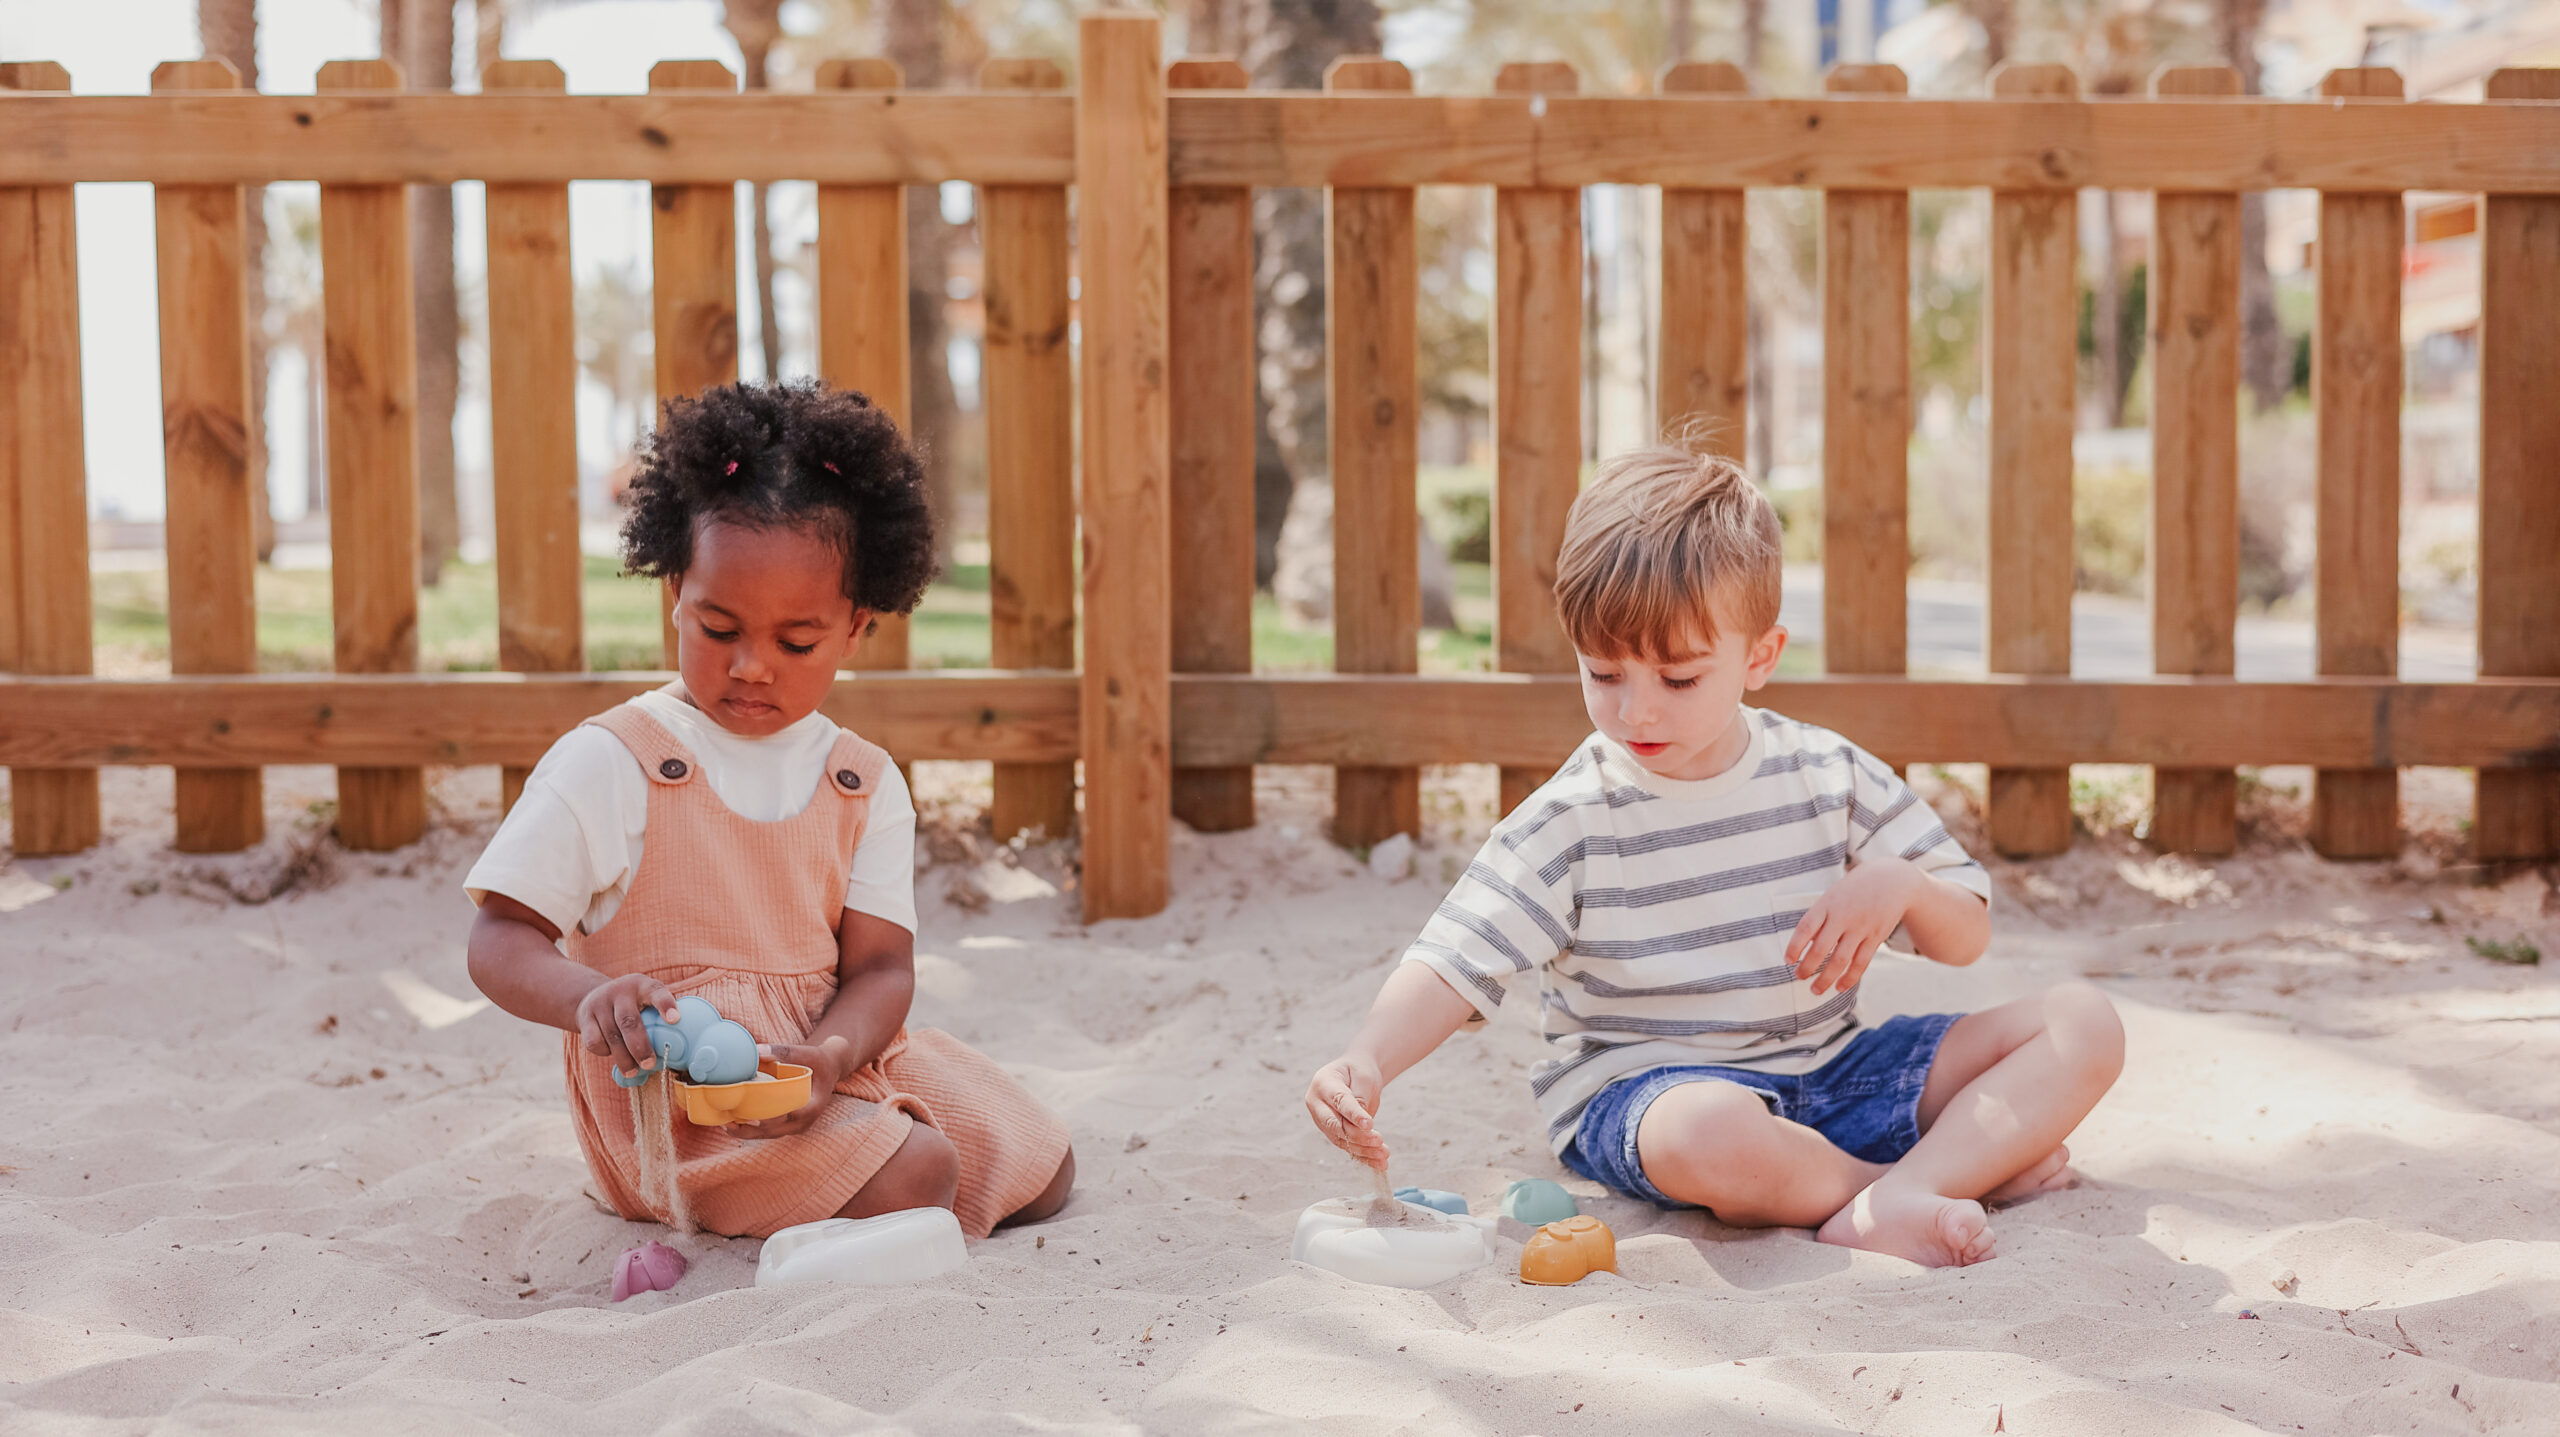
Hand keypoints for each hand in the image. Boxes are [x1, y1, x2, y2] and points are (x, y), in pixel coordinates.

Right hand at [575, 973, 681, 1079]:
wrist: (592, 996)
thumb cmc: (632, 1005)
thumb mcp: (646, 1001)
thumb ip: (658, 1016)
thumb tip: (679, 1049)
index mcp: (643, 986)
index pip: (656, 992)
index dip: (666, 1005)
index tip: (675, 1020)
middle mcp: (620, 991)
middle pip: (629, 1021)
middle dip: (640, 1046)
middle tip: (650, 1064)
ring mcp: (600, 1003)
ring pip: (612, 1035)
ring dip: (624, 1058)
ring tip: (633, 1071)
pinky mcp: (585, 1017)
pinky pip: (594, 1041)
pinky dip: (604, 1052)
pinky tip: (612, 1054)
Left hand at [729, 1036, 853, 1138]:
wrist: (830, 1068)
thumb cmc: (817, 1060)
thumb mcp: (804, 1052)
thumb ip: (781, 1052)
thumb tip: (756, 1051)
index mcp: (813, 1105)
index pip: (792, 1117)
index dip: (772, 1119)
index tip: (751, 1118)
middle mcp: (805, 1120)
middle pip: (775, 1130)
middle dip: (751, 1129)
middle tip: (727, 1123)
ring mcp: (798, 1125)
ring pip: (770, 1134)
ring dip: (748, 1132)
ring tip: (725, 1124)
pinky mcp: (790, 1125)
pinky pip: (770, 1131)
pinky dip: (753, 1129)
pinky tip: (734, 1122)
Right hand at [1305, 1055, 1388, 1169]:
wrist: (1354, 1074)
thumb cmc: (1358, 1072)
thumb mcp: (1363, 1077)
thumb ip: (1360, 1098)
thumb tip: (1363, 1125)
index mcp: (1322, 1084)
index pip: (1339, 1102)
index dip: (1353, 1114)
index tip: (1369, 1124)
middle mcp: (1317, 1104)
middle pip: (1335, 1125)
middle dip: (1358, 1136)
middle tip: (1379, 1141)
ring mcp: (1322, 1120)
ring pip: (1341, 1140)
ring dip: (1364, 1149)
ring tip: (1384, 1154)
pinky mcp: (1332, 1132)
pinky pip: (1347, 1146)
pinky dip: (1364, 1156)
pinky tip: (1379, 1164)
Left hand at [1787, 858, 1922, 996]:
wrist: (1892, 880)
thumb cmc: (1854, 890)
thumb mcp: (1833, 895)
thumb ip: (1819, 918)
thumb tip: (1806, 946)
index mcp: (1828, 904)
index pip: (1806, 927)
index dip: (1794, 946)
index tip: (1787, 961)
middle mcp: (1844, 916)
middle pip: (1821, 948)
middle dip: (1807, 967)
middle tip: (1799, 977)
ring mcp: (1861, 928)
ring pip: (1841, 960)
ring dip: (1826, 979)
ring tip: (1815, 990)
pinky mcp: (1876, 937)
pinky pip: (1861, 963)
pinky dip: (1849, 978)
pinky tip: (1839, 987)